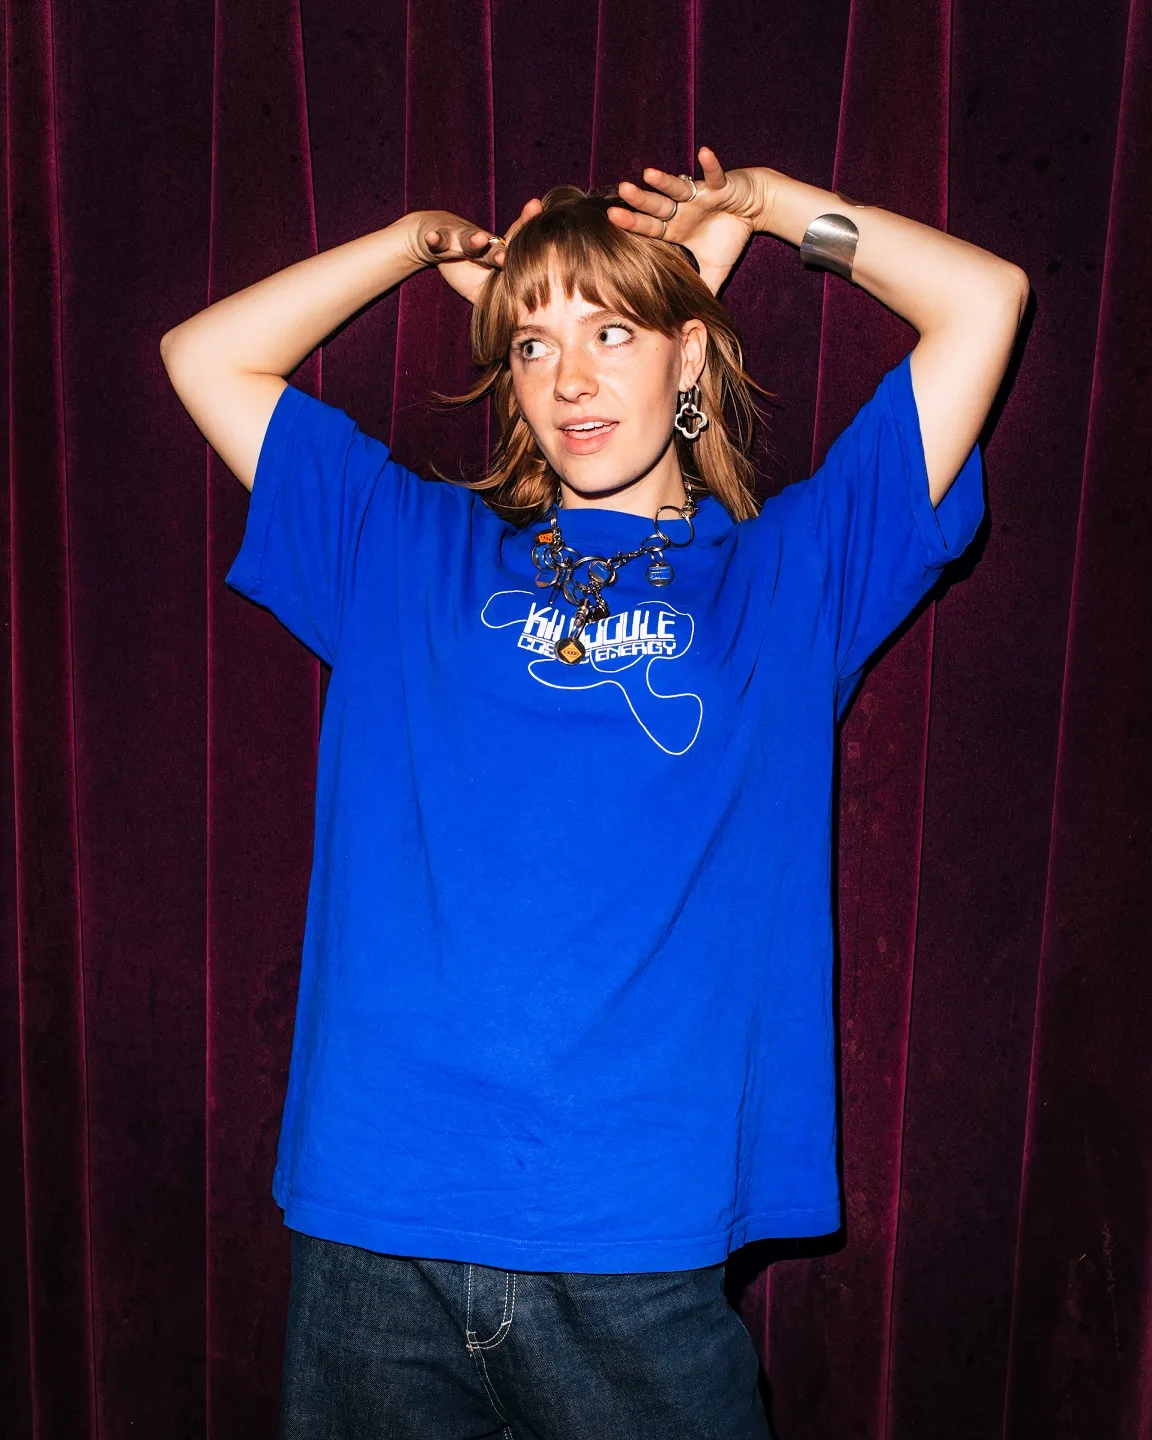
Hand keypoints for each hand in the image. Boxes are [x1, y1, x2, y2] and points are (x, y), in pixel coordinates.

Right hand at [414, 198, 543, 305]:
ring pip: (469, 241)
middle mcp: (484, 246)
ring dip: (474, 241)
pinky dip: (434, 239)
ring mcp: (463, 239)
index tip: (530, 247)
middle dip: (500, 254)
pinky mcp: (442, 238)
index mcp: (498, 256)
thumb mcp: (488, 281)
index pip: (514, 256)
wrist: (440, 241)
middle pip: (494, 250)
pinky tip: (431, 237)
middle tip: (506, 258)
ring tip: (479, 240)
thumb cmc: (471, 265)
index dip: (522, 255)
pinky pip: (439, 240)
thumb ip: (508, 298)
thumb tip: (526, 321)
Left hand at [609, 147, 772, 295]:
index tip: (611, 219)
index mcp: (676, 229)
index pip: (650, 228)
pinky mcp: (721, 184)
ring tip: (648, 174)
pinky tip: (704, 152)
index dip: (633, 224)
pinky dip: (711, 164)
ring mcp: (699, 195)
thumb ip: (702, 290)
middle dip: (640, 200)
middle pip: (657, 205)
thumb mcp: (715, 271)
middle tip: (620, 192)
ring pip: (678, 186)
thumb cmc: (729, 236)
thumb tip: (692, 321)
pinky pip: (715, 173)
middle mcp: (682, 209)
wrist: (753, 209)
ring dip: (665, 181)